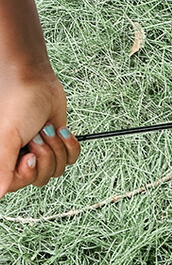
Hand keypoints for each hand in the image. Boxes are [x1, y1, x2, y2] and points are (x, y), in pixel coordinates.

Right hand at [0, 67, 79, 196]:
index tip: (28, 156)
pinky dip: (70, 145)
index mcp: (5, 157)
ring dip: (57, 148)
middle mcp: (21, 155)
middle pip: (41, 178)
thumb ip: (2, 165)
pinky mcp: (58, 144)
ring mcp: (41, 150)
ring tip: (46, 129)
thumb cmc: (18, 103)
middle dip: (44, 156)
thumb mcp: (7, 135)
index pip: (18, 183)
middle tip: (37, 136)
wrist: (38, 81)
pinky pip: (71, 159)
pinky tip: (60, 130)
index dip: (27, 173)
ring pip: (58, 169)